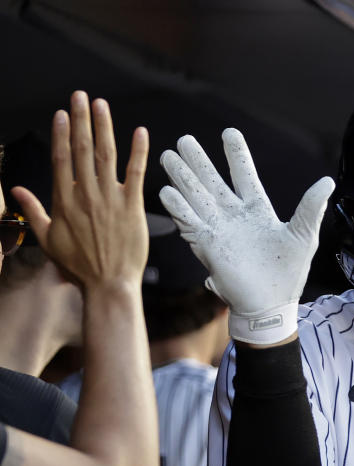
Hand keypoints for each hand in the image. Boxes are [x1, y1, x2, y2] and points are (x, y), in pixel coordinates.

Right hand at [11, 92, 148, 290]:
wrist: (109, 283)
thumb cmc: (79, 265)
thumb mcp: (48, 239)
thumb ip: (33, 211)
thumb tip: (15, 190)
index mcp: (64, 201)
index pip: (61, 160)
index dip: (61, 134)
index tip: (61, 114)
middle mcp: (86, 195)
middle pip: (82, 150)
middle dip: (81, 121)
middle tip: (80, 96)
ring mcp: (111, 199)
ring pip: (106, 156)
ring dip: (104, 127)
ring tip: (101, 105)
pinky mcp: (133, 207)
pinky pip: (136, 173)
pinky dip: (138, 151)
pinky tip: (140, 132)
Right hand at [159, 129, 334, 344]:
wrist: (271, 304)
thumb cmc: (289, 273)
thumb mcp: (304, 235)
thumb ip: (311, 207)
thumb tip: (328, 181)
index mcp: (258, 210)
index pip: (244, 174)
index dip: (236, 154)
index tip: (229, 132)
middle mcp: (234, 216)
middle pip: (212, 181)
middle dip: (199, 161)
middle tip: (185, 140)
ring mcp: (219, 229)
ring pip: (196, 196)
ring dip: (182, 177)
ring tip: (168, 155)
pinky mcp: (208, 246)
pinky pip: (189, 222)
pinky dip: (178, 207)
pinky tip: (166, 191)